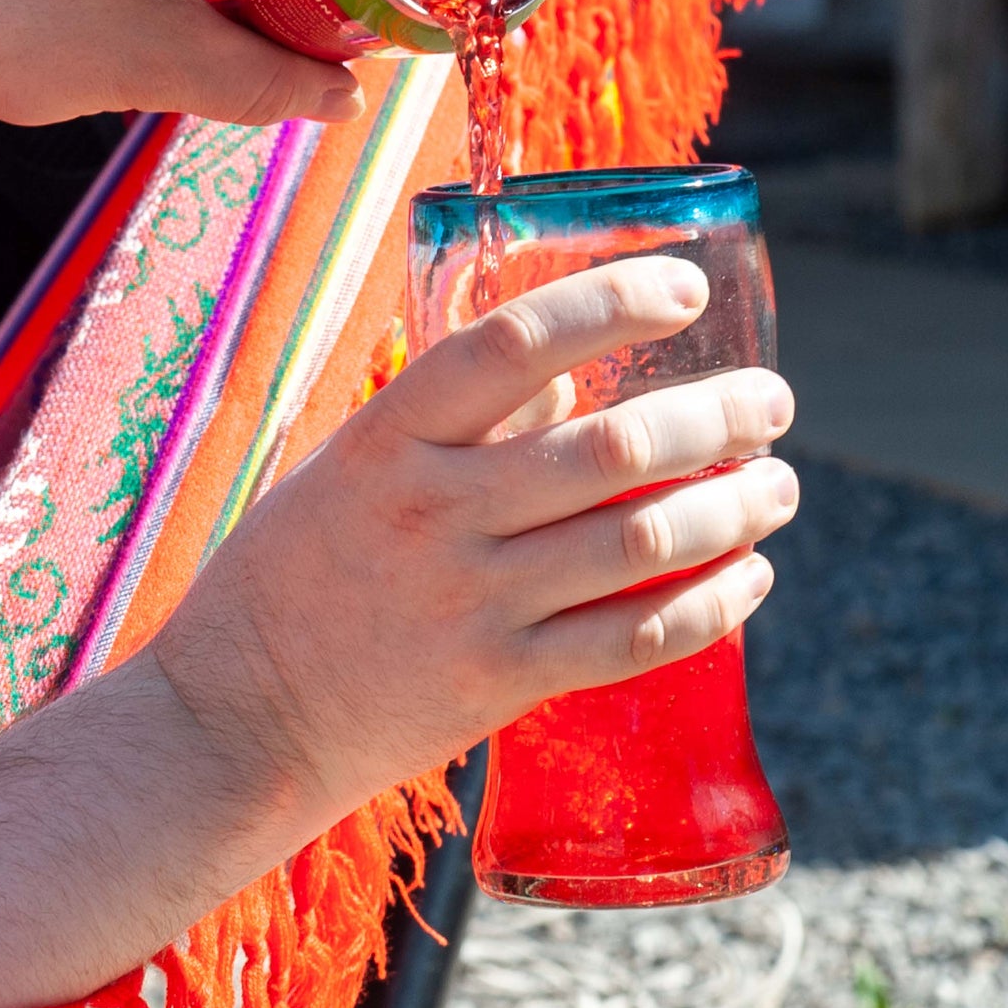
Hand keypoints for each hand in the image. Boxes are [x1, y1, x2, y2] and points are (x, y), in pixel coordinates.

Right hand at [153, 258, 799, 839]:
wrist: (232, 721)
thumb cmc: (281, 581)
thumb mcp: (339, 474)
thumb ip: (444, 428)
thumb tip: (569, 384)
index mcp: (384, 442)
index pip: (513, 343)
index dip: (611, 302)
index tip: (685, 285)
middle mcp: (432, 514)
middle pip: (611, 446)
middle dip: (716, 416)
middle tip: (770, 403)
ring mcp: (468, 604)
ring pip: (640, 540)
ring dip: (732, 507)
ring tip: (776, 486)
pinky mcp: (497, 685)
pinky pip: (631, 638)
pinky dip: (708, 604)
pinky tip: (747, 578)